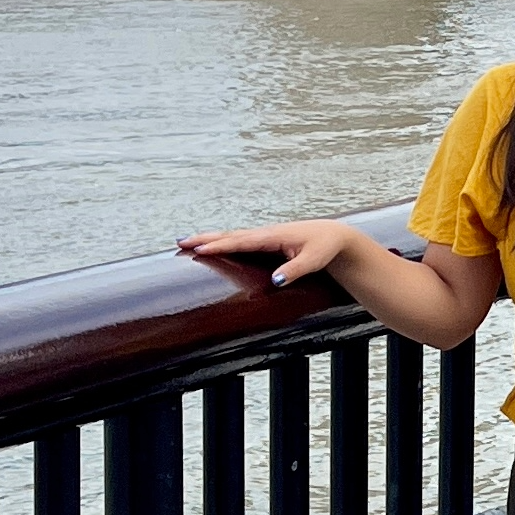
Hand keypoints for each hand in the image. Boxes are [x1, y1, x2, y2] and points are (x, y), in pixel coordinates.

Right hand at [179, 219, 351, 288]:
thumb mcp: (313, 261)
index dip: (220, 246)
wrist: (334, 236)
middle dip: (205, 238)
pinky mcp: (264, 240)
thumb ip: (294, 270)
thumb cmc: (324, 248)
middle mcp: (264, 233)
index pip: (241, 242)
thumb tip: (275, 281)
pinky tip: (210, 244)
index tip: (199, 249)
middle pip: (229, 236)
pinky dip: (220, 240)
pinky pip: (237, 239)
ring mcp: (263, 235)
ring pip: (231, 236)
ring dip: (208, 238)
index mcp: (273, 236)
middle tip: (180, 241)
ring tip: (185, 241)